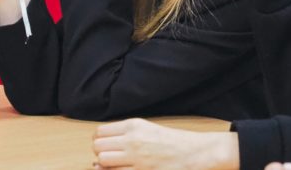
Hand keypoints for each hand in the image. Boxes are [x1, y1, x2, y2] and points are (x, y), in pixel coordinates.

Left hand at [93, 118, 238, 169]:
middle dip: (100, 152)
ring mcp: (136, 157)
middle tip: (112, 156)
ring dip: (105, 164)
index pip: (100, 132)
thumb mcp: (147, 129)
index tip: (106, 145)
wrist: (193, 153)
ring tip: (117, 164)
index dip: (100, 140)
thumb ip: (125, 133)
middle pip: (97, 146)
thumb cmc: (172, 141)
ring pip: (102, 160)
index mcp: (134, 125)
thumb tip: (100, 143)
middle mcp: (132, 139)